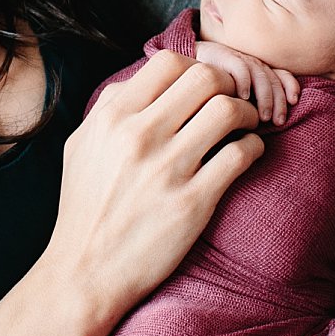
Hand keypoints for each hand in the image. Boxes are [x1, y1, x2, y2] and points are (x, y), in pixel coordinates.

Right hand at [45, 51, 264, 323]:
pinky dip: (253, 147)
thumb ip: (110, 107)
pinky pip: (240, 155)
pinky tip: (246, 155)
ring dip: (247, 115)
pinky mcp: (193, 202)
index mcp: (112, 118)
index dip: (195, 67)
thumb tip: (146, 79)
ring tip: (245, 127)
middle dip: (227, 86)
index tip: (203, 87)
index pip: (169, 62)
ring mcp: (167, 169)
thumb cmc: (85, 208)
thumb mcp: (81, 146)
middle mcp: (139, 137)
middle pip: (206, 78)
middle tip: (232, 102)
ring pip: (229, 111)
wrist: (84, 273)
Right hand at [193, 38, 299, 127]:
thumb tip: (262, 132)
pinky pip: (238, 67)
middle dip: (278, 100)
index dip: (289, 86)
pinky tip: (243, 97)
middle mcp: (249, 63)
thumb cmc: (205, 92)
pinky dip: (244, 81)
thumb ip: (248, 109)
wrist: (179, 68)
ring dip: (264, 96)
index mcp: (256, 71)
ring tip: (263, 117)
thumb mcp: (232, 102)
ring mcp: (236, 58)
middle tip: (278, 122)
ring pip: (259, 75)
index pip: (281, 75)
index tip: (294, 102)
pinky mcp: (220, 55)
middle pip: (272, 78)